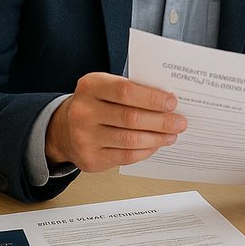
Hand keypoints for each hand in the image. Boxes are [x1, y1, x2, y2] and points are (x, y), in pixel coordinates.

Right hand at [45, 72, 185, 171]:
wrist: (64, 129)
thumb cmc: (95, 104)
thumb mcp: (106, 87)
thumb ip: (132, 91)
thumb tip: (167, 102)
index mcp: (90, 86)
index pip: (125, 91)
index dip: (151, 98)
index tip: (172, 102)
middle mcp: (83, 112)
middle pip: (130, 118)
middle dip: (161, 121)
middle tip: (179, 122)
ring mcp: (84, 137)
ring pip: (130, 140)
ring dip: (157, 138)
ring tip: (172, 134)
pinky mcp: (90, 159)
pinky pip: (126, 157)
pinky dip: (146, 150)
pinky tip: (156, 144)